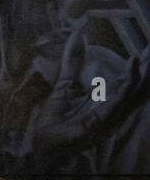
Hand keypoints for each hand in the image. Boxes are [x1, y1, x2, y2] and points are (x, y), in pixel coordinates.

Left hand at [32, 15, 149, 158]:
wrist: (42, 144)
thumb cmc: (54, 120)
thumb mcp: (64, 85)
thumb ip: (72, 62)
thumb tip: (78, 34)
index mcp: (108, 99)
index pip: (131, 79)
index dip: (143, 62)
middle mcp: (113, 107)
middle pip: (140, 84)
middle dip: (149, 64)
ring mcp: (110, 115)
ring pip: (136, 90)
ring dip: (145, 71)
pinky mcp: (101, 122)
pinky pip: (119, 100)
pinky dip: (128, 83)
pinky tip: (132, 64)